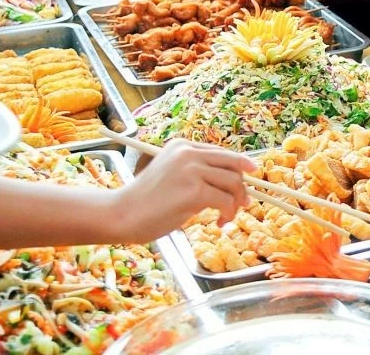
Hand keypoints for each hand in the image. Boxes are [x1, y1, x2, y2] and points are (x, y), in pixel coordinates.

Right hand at [116, 139, 257, 242]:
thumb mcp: (173, 175)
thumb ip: (198, 173)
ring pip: (233, 183)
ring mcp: (191, 169)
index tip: (248, 182)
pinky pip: (225, 201)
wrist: (121, 214)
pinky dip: (228, 214)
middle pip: (233, 165)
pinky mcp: (194, 190)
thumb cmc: (145, 201)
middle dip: (242, 187)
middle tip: (242, 205)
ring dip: (236, 203)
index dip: (240, 168)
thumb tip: (234, 183)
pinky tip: (218, 224)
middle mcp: (188, 152)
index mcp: (183, 145)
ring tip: (226, 218)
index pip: (223, 153)